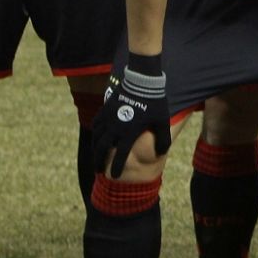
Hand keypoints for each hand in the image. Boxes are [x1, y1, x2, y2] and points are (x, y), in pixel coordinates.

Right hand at [91, 64, 170, 179]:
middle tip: (99, 171)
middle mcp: (116, 127)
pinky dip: (95, 134)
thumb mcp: (162, 122)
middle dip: (100, 161)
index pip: (121, 154)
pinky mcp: (105, 110)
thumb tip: (161, 153)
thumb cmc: (155, 103)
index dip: (117, 166)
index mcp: (130, 132)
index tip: (114, 176)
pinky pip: (96, 125)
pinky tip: (96, 139)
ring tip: (96, 158)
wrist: (143, 82)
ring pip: (97, 138)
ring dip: (95, 150)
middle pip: (103, 149)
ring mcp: (109, 118)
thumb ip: (162, 140)